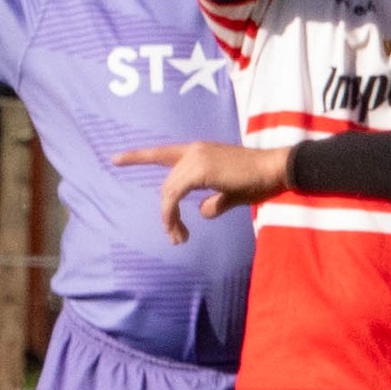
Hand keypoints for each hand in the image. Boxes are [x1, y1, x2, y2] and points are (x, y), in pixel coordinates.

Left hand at [115, 141, 290, 242]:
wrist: (276, 169)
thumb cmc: (259, 180)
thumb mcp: (232, 193)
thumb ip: (215, 202)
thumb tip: (203, 212)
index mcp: (198, 152)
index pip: (162, 153)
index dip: (137, 156)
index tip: (115, 159)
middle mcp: (193, 151)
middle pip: (166, 185)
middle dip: (166, 213)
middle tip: (176, 237)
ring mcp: (196, 158)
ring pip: (168, 192)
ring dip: (169, 218)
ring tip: (179, 238)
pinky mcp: (200, 170)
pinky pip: (175, 195)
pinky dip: (172, 214)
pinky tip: (181, 229)